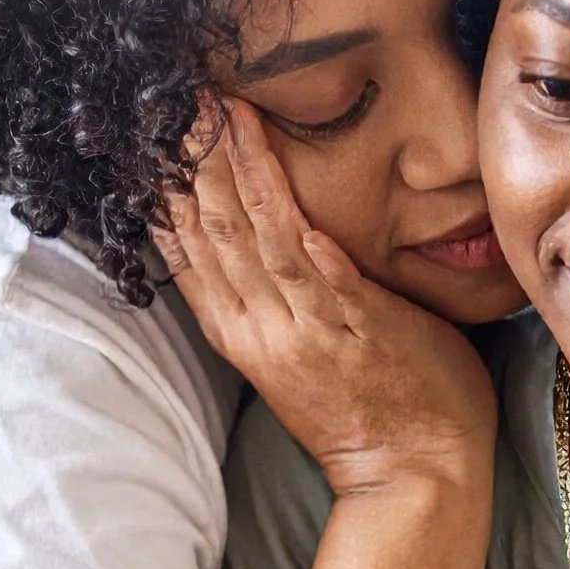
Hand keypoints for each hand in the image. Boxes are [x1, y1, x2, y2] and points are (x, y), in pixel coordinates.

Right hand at [154, 100, 495, 491]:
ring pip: (260, 239)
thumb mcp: (294, 350)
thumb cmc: (366, 407)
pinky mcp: (361, 330)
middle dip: (196, 159)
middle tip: (183, 95)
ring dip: (241, 172)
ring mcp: (308, 329)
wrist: (411, 474)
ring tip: (225, 112)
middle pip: (214, 230)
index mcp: (239, 330)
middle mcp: (261, 327)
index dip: (170, 187)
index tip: (158, 130)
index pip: (187, 248)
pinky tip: (286, 194)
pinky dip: (304, 235)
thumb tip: (260, 236)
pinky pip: (325, 276)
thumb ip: (269, 295)